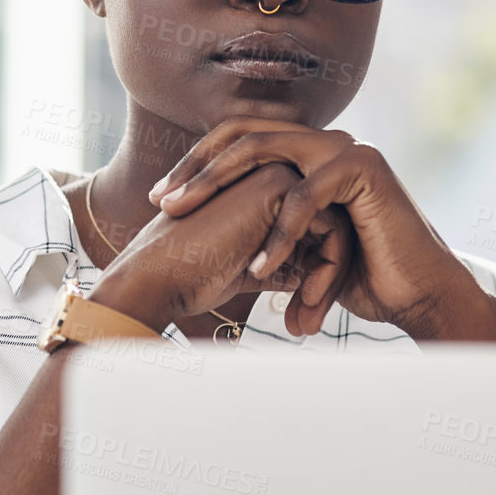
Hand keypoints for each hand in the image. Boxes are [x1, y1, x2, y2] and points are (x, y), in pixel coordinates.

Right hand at [92, 162, 352, 338]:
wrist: (158, 277)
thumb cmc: (190, 278)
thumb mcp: (244, 270)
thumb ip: (276, 265)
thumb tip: (302, 276)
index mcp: (258, 190)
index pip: (312, 228)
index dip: (315, 272)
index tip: (304, 312)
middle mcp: (269, 173)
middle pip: (329, 224)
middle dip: (329, 275)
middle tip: (310, 321)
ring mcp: (276, 172)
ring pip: (337, 225)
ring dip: (331, 277)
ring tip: (308, 317)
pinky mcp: (282, 187)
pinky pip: (333, 228)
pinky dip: (327, 270)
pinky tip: (302, 298)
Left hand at [147, 118, 495, 343]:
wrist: (418, 297)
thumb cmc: (360, 279)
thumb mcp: (297, 251)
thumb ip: (263, 231)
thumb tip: (204, 234)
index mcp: (308, 154)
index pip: (239, 140)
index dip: (197, 166)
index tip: (162, 200)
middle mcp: (325, 141)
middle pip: (243, 134)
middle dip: (197, 168)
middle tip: (164, 202)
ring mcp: (345, 149)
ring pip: (265, 152)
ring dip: (219, 186)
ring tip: (187, 216)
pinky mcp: (364, 169)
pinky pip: (303, 195)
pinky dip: (277, 233)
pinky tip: (259, 269)